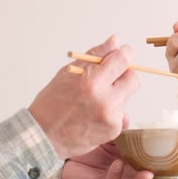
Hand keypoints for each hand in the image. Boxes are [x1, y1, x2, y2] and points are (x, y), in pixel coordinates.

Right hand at [29, 35, 139, 158]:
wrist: (44, 136)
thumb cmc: (52, 103)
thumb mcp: (68, 73)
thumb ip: (95, 55)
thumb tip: (115, 41)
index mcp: (92, 82)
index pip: (122, 60)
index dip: (125, 53)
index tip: (123, 52)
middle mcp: (105, 100)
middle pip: (133, 78)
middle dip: (125, 74)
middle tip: (111, 76)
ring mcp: (111, 117)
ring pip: (127, 96)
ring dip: (117, 93)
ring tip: (95, 99)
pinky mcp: (114, 130)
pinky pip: (121, 113)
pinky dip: (112, 110)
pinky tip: (95, 113)